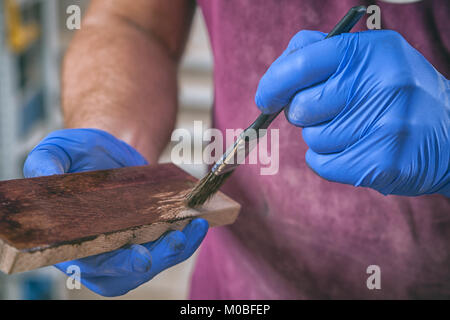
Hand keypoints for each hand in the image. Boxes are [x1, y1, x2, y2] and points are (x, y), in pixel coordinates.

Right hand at [24, 128, 208, 295]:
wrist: (109, 150)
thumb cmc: (79, 152)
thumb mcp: (59, 149)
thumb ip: (47, 160)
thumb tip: (44, 173)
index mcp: (69, 237)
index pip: (89, 263)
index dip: (114, 266)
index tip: (139, 259)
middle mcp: (97, 249)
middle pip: (125, 272)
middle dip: (155, 261)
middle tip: (176, 240)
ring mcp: (125, 244)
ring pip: (151, 263)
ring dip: (176, 251)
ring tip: (195, 226)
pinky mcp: (147, 235)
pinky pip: (166, 246)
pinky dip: (186, 237)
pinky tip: (198, 220)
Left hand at [255, 30, 449, 196]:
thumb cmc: (399, 94)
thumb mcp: (372, 58)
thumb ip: (323, 53)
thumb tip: (277, 73)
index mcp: (373, 51)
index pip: (302, 62)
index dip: (274, 82)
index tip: (266, 97)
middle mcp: (383, 83)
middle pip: (301, 107)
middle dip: (306, 114)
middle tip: (336, 112)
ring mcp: (386, 124)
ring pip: (312, 138)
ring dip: (324, 138)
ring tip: (358, 131)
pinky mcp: (382, 162)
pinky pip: (321, 164)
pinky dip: (329, 161)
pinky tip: (357, 151)